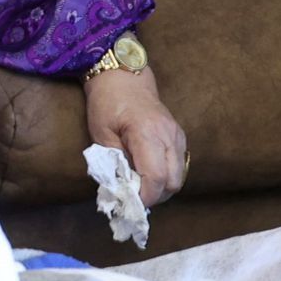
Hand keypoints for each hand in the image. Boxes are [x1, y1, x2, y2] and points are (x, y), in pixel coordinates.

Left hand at [85, 66, 186, 206]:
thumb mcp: (100, 133)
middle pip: (174, 182)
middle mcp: (169, 136)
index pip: (157, 177)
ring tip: (139, 185)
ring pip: (179, 176)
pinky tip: (147, 173)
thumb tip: (120, 188)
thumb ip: (112, 162)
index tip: (131, 203)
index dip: (146, 196)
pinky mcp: (179, 137)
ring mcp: (178, 136)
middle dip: (155, 195)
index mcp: (147, 134)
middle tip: (134, 197)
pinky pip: (179, 165)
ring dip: (162, 187)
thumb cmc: (107, 103)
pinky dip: (166, 176)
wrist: (123, 77)